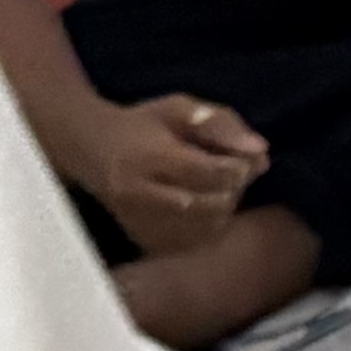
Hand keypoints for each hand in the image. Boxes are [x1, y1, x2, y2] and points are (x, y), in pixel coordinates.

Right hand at [77, 90, 267, 255]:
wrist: (91, 150)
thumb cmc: (142, 125)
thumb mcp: (177, 108)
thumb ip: (219, 122)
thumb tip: (260, 150)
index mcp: (146, 157)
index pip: (206, 172)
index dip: (237, 168)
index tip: (245, 160)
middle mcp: (139, 194)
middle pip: (209, 203)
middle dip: (233, 189)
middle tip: (235, 173)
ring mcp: (139, 222)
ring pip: (205, 227)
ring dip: (225, 208)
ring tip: (218, 186)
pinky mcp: (143, 240)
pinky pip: (194, 243)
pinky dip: (210, 225)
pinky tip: (204, 204)